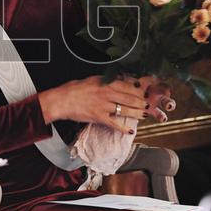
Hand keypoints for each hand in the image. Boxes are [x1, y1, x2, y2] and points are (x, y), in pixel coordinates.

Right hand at [40, 75, 175, 132]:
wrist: (62, 100)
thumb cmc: (75, 89)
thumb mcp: (92, 79)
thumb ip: (106, 80)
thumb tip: (120, 79)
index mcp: (106, 82)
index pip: (128, 84)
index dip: (140, 88)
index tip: (146, 90)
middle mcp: (107, 92)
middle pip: (131, 97)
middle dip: (142, 102)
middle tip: (148, 104)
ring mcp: (104, 105)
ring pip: (126, 110)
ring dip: (137, 113)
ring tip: (143, 115)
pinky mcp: (99, 117)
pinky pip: (115, 124)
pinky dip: (124, 128)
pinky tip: (130, 130)